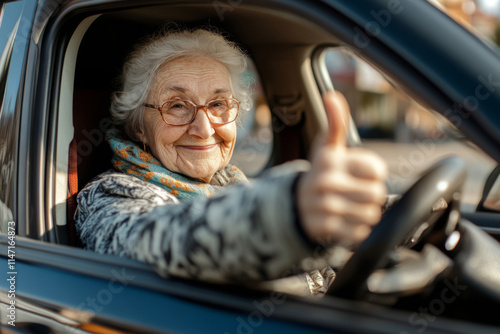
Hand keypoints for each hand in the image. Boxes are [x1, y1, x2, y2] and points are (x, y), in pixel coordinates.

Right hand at [297, 91, 387, 245]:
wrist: (292, 204)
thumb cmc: (320, 173)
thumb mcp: (326, 148)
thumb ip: (335, 123)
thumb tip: (331, 96)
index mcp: (331, 160)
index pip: (378, 171)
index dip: (374, 174)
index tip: (362, 175)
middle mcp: (326, 182)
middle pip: (377, 194)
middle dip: (371, 195)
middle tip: (355, 192)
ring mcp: (324, 206)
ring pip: (370, 215)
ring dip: (364, 213)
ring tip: (349, 206)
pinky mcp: (325, 228)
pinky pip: (359, 232)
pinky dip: (355, 229)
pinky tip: (343, 220)